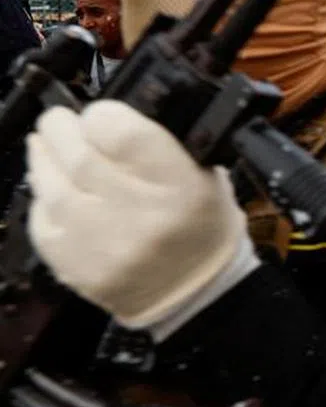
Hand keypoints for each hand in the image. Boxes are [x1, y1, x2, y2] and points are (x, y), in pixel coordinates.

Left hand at [27, 102, 256, 335]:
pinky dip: (42, 195)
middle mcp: (138, 215)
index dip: (102, 115)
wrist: (193, 292)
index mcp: (180, 186)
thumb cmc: (201, 223)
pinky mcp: (72, 266)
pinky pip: (41, 218)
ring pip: (50, 185)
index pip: (121, 134)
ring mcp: (100, 244)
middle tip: (62, 120)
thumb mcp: (204, 173)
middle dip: (61, 128)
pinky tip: (52, 185)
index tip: (101, 114)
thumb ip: (159, 141)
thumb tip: (107, 115)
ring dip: (44, 157)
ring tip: (49, 145)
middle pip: (78, 156)